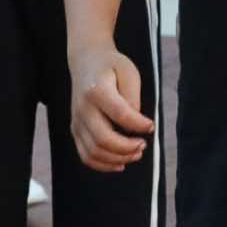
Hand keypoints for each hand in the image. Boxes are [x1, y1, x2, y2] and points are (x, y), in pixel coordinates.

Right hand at [69, 43, 153, 171]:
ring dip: (118, 158)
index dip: (139, 125)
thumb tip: (137, 123)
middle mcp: (83, 108)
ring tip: (135, 153)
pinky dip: (103, 165)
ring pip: (94, 152)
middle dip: (128, 148)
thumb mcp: (129, 72)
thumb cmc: (111, 66)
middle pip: (103, 139)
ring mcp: (77, 121)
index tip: (151, 126)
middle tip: (143, 144)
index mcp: (97, 90)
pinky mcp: (75, 130)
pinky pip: (86, 155)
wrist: (86, 62)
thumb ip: (133, 97)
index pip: (120, 114)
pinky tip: (120, 163)